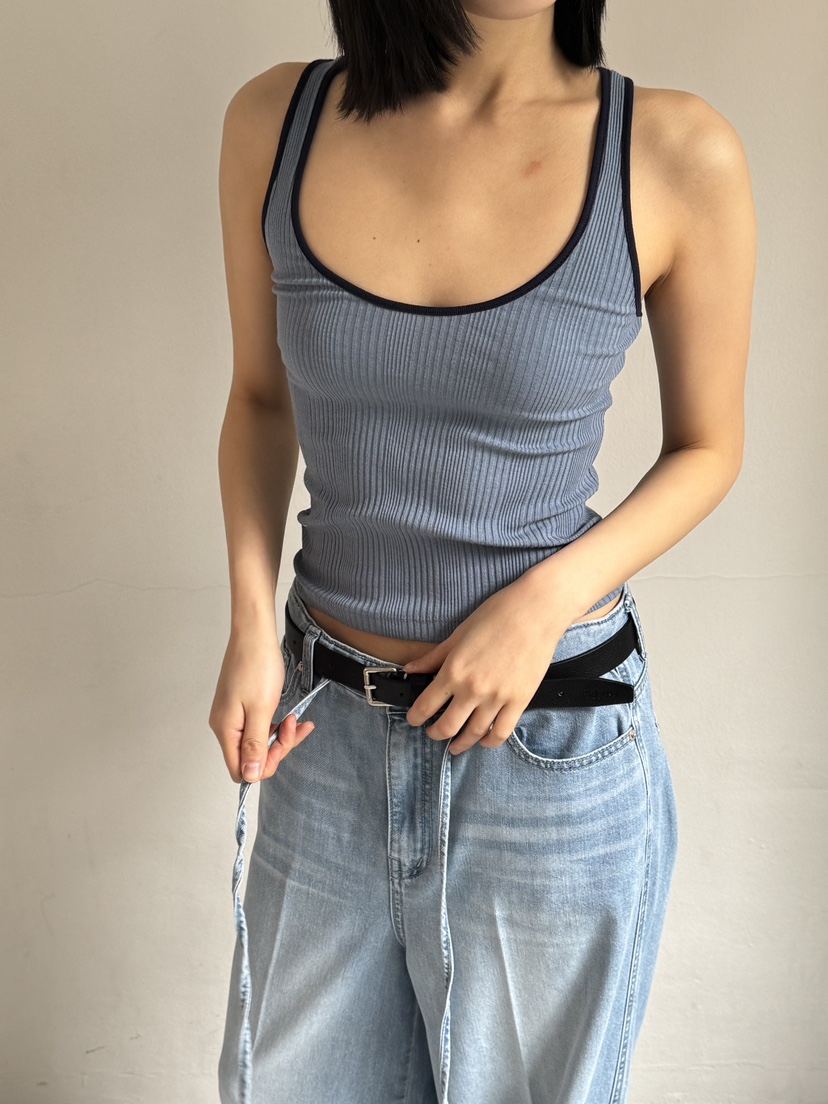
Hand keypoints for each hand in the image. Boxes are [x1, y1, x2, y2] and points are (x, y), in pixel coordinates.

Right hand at [208, 626, 315, 782]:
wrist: (255, 635)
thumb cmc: (257, 665)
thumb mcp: (261, 709)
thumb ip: (255, 745)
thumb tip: (250, 775)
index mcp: (226, 729)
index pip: (241, 770)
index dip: (265, 765)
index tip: (283, 745)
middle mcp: (225, 726)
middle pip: (251, 757)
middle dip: (278, 747)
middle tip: (294, 727)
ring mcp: (232, 716)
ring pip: (258, 742)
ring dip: (280, 735)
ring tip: (295, 719)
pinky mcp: (240, 707)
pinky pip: (259, 727)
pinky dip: (276, 724)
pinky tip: (289, 715)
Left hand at [402, 577, 565, 754]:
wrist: (536, 611)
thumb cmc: (498, 615)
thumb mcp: (459, 634)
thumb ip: (433, 657)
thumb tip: (411, 669)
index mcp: (454, 670)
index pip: (426, 706)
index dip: (415, 718)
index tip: (414, 719)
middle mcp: (473, 689)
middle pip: (447, 727)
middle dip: (435, 734)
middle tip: (433, 733)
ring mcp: (497, 698)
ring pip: (473, 734)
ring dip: (460, 743)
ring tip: (455, 744)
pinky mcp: (519, 701)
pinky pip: (501, 733)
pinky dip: (489, 742)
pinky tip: (483, 741)